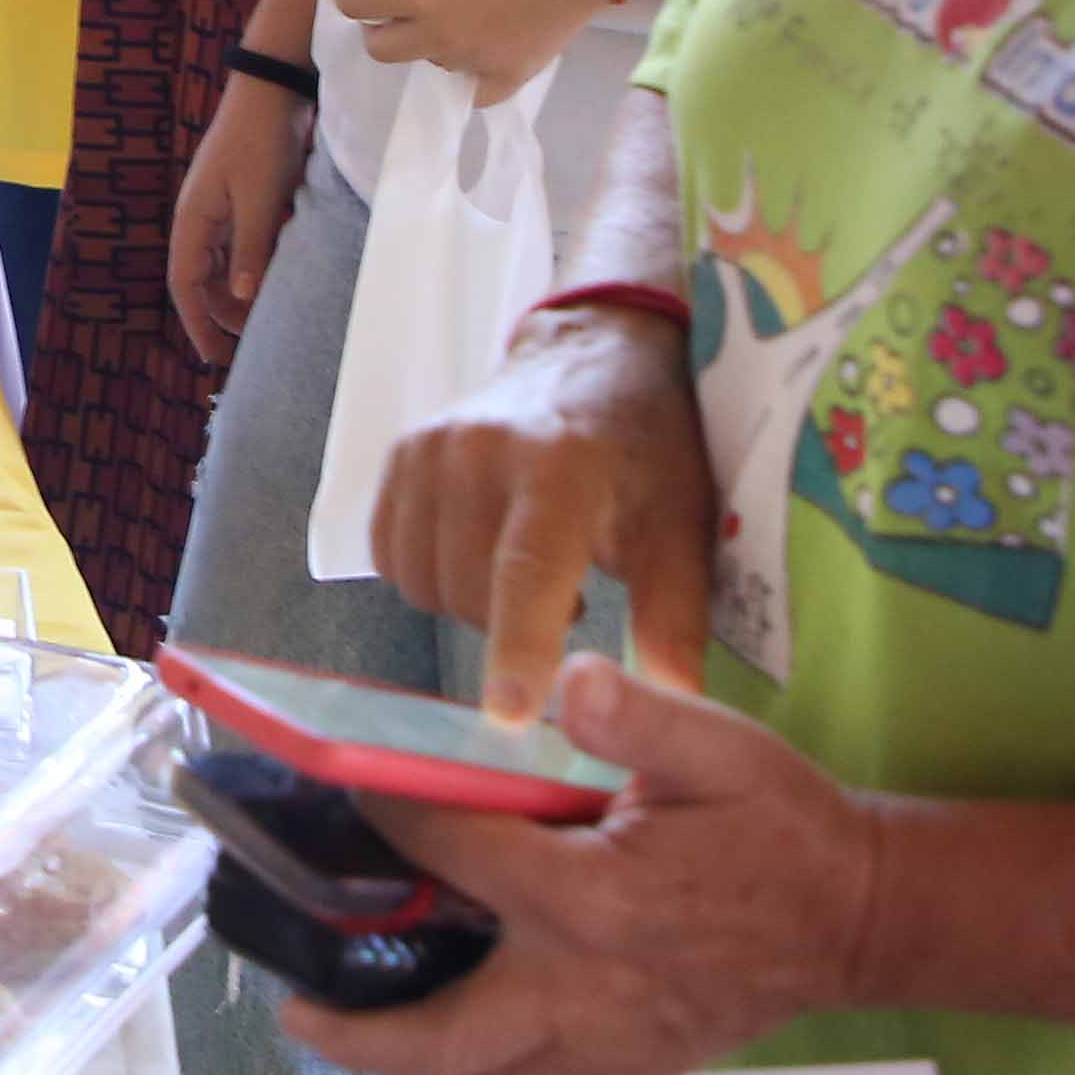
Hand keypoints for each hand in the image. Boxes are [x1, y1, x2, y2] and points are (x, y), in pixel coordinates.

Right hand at [169, 67, 305, 362]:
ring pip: (221, 264)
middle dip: (222, 312)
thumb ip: (251, 250)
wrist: (271, 89)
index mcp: (193, 220)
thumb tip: (242, 298)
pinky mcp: (238, 197)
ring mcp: (218, 206)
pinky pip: (238, 244)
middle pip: (202, 279)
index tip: (214, 356)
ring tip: (266, 313)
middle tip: (252, 339)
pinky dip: (251, 266)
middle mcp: (199, 218)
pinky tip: (273, 275)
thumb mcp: (260, 201)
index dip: (197, 323)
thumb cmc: (262, 141)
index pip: (184, 284)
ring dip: (238, 291)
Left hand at [281, 659, 886, 1074]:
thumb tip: (566, 675)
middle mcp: (585, 985)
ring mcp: (610, 1041)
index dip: (389, 815)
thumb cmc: (787, 827)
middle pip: (440, 1030)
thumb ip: (637, 714)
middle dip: (355, 1027)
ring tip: (369, 1022)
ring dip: (422, 1059)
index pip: (452, 856)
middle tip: (297, 1002)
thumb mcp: (722, 748)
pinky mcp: (640, 1069)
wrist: (863, 915)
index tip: (351, 790)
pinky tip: (479, 1052)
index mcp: (592, 898)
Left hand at [330, 0, 609, 98]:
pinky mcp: (511, 74)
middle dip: (378, 19)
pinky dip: (468, 71)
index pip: (352, 4)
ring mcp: (475, 61)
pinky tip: (477, 41)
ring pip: (425, 62)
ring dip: (422, 39)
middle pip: (378, 46)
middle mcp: (438, 37)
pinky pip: (473, 91)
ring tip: (446, 2)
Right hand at [375, 296, 713, 699]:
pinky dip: (433, 574)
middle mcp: (481, 450)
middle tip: (570, 598)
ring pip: (425, 585)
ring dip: (472, 602)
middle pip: (469, 593)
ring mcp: (429, 448)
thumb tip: (675, 702)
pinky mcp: (398, 454)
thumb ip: (674, 614)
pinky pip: (392, 559)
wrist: (589, 357)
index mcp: (563, 466)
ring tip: (526, 568)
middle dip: (513, 626)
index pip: (527, 568)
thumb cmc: (645, 450)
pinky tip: (482, 550)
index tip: (508, 716)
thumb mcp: (681, 525)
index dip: (517, 645)